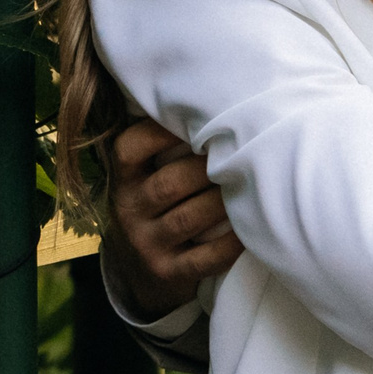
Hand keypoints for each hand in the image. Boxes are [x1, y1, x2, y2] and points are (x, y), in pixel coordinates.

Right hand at [103, 117, 240, 321]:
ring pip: (188, 219)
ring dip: (222, 202)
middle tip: (240, 153)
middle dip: (207, 168)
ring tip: (250, 186)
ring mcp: (147, 245)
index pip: (129, 150)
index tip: (196, 120)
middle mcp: (128, 211)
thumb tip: (211, 100)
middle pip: (169, 184)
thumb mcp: (142, 178)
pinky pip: (204, 258)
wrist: (139, 272)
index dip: (160, 132)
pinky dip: (230, 244)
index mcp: (123, 180)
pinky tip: (249, 229)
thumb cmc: (156, 207)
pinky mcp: (168, 273)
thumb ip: (162, 146)